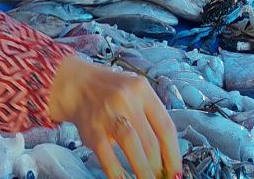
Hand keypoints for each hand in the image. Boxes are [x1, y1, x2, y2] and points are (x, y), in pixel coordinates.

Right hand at [47, 56, 180, 178]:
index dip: (174, 154)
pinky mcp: (92, 130)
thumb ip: (150, 116)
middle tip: (161, 178)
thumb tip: (166, 156)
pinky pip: (108, 156)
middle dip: (159, 167)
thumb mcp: (135, 93)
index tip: (176, 172)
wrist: (77, 84)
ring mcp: (108, 114)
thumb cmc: (113, 93)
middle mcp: (127, 99)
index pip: (166, 127)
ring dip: (144, 171)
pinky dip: (118, 173)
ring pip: (133, 147)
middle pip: (151, 141)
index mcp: (143, 90)